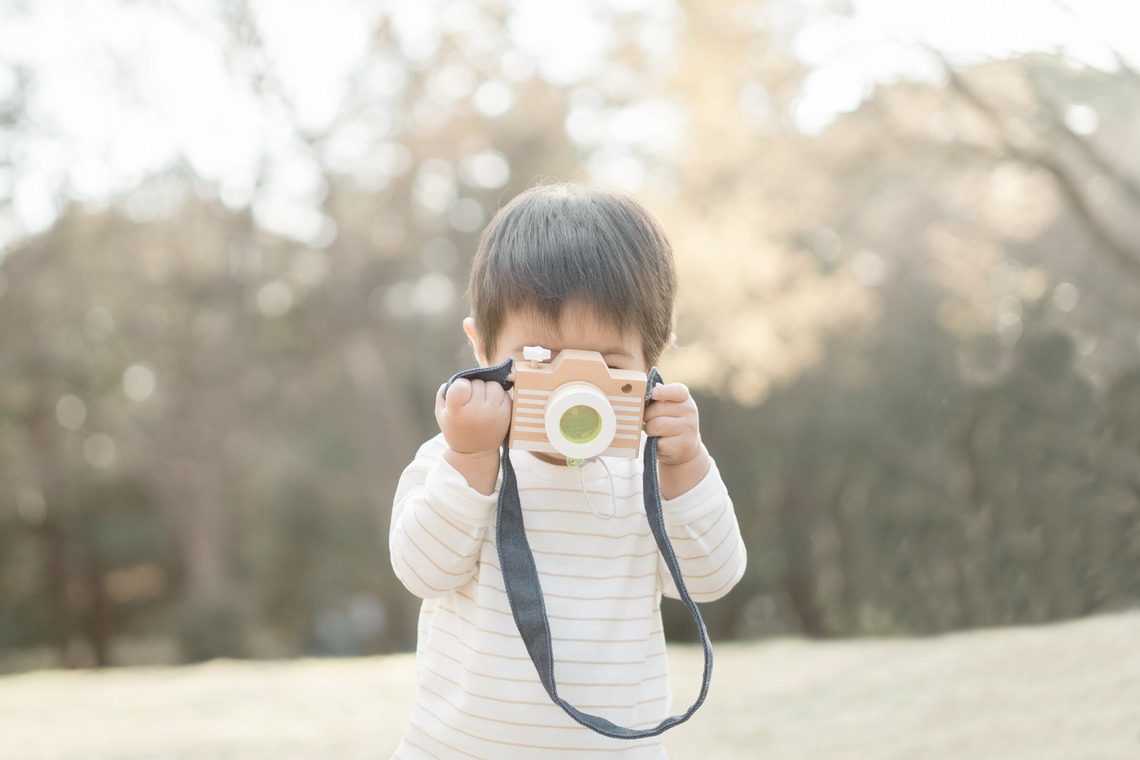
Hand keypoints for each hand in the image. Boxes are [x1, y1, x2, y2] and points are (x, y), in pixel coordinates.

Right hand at [435, 378, 511, 455]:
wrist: (474, 452)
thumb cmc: (455, 428)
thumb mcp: (441, 413)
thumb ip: (445, 392)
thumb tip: (461, 377)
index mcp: (457, 411)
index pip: (462, 384)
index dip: (461, 385)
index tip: (460, 394)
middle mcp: (477, 412)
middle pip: (478, 383)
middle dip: (474, 388)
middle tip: (470, 401)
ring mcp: (494, 414)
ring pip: (494, 385)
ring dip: (488, 389)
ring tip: (482, 402)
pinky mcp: (507, 415)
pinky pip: (505, 394)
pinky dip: (498, 396)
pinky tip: (492, 406)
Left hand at [644, 382, 711, 498]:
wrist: (684, 452)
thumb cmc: (669, 424)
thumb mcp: (667, 409)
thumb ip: (656, 399)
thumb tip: (638, 396)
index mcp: (684, 398)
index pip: (676, 391)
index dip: (663, 393)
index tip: (654, 395)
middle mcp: (689, 412)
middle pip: (655, 410)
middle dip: (647, 417)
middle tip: (651, 422)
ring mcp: (688, 429)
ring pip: (655, 426)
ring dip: (649, 431)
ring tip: (656, 434)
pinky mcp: (682, 447)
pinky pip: (658, 443)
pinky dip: (655, 445)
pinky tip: (662, 445)